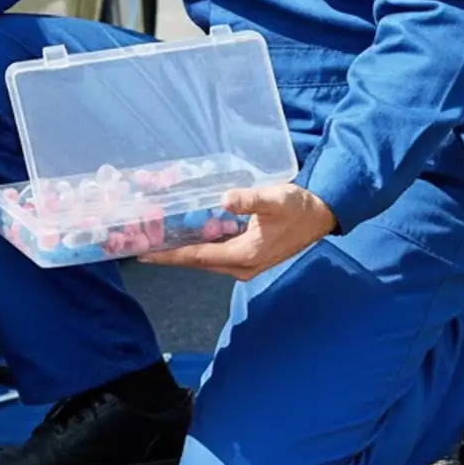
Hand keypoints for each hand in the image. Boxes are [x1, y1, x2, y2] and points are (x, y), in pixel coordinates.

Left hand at [136, 182, 337, 280]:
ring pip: (205, 259)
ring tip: (156, 239)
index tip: (143, 254)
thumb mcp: (275, 199)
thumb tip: (225, 199)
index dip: (168, 255)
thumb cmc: (298, 207)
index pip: (197, 256)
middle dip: (169, 254)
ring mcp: (245, 264)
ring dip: (182, 250)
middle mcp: (241, 266)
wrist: (321, 216)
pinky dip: (198, 246)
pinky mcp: (248, 257)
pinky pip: (215, 254)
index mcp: (244, 255)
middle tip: (142, 243)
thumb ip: (249, 199)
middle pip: (197, 261)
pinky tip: (185, 233)